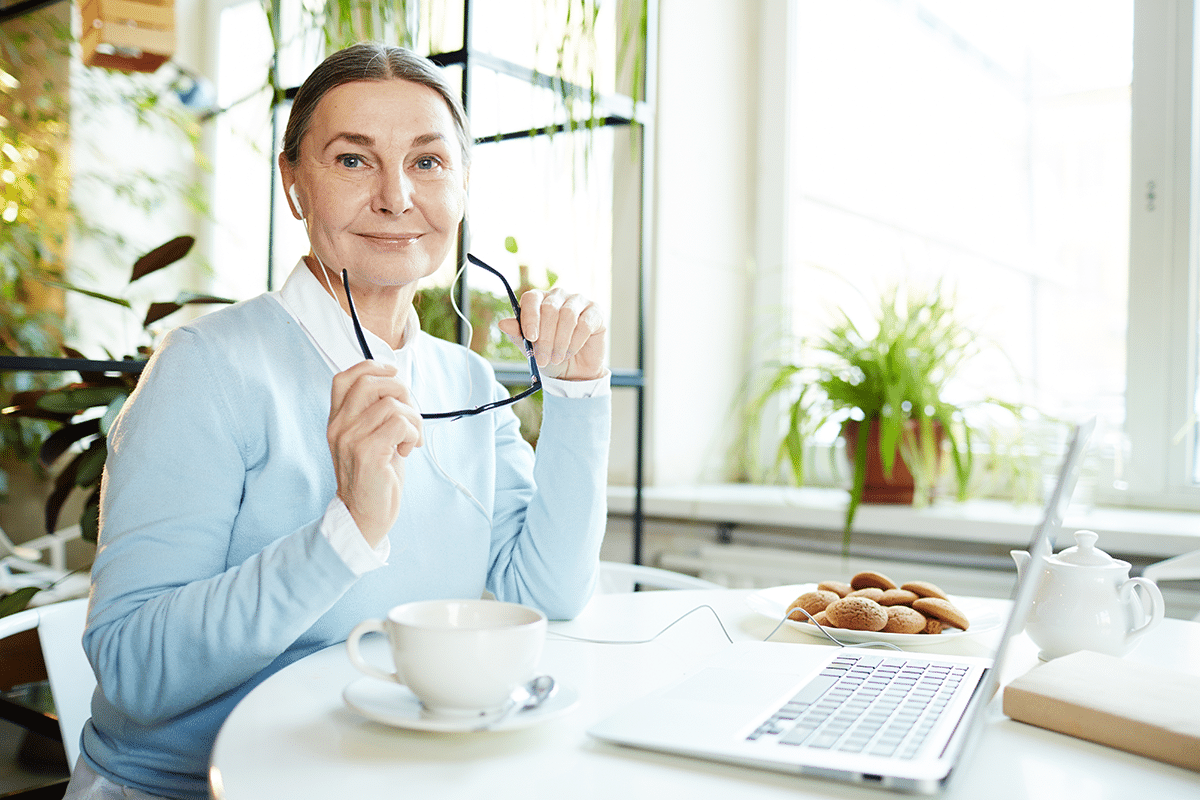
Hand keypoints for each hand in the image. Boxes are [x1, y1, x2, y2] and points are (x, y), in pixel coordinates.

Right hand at [327, 361, 422, 546]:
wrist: (363, 516)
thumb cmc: (374, 476)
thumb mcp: (370, 438)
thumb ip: (376, 412)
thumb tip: (399, 385)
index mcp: (337, 420)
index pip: (345, 377)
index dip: (373, 367)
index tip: (394, 375)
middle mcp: (339, 426)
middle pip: (371, 382)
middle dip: (401, 391)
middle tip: (410, 415)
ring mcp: (351, 438)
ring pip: (392, 404)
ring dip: (413, 419)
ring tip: (410, 440)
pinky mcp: (368, 452)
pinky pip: (400, 423)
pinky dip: (413, 434)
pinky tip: (408, 450)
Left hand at [497, 287, 605, 380]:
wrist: (573, 371)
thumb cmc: (549, 355)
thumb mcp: (530, 348)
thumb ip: (518, 335)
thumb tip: (503, 323)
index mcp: (539, 300)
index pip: (531, 298)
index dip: (530, 317)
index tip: (531, 338)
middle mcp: (558, 296)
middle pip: (549, 308)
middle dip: (545, 337)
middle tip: (543, 359)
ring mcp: (578, 301)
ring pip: (567, 315)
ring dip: (560, 341)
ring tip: (556, 358)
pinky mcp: (595, 311)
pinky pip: (585, 323)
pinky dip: (576, 341)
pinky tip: (570, 352)